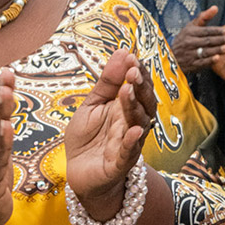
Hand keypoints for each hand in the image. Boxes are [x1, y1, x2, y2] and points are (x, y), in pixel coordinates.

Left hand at [64, 50, 158, 219]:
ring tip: (128, 91)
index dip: (138, 73)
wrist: (79, 173)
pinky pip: (129, 153)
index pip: (139, 87)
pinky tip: (133, 131)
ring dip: (135, 108)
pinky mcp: (120, 164)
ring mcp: (129, 144)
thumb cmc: (88, 138)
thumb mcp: (92, 104)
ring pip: (139, 125)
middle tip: (132, 73)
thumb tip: (123, 51)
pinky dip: (131, 143)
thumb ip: (107, 82)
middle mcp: (133, 124)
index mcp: (127, 108)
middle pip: (145, 104)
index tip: (132, 58)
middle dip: (140, 88)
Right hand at [170, 7, 224, 72]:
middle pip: (207, 41)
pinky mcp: (191, 64)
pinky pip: (201, 62)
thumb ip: (204, 17)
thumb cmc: (186, 38)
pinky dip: (209, 61)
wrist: (171, 55)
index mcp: (190, 32)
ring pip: (205, 51)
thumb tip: (215, 7)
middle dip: (219, 40)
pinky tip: (217, 58)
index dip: (217, 31)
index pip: (206, 31)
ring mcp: (190, 54)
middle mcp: (189, 42)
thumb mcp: (192, 26)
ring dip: (216, 50)